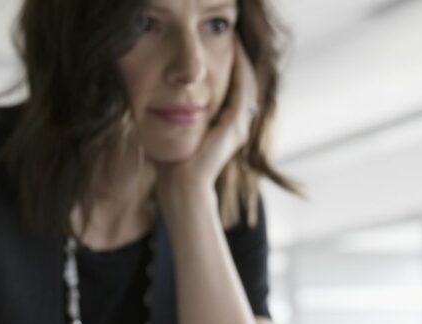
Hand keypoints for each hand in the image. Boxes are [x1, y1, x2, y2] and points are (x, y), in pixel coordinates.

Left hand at [154, 37, 258, 194]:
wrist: (182, 184)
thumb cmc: (175, 163)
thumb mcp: (182, 132)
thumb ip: (186, 117)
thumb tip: (173, 102)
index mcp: (227, 129)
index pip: (236, 92)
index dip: (234, 70)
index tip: (226, 50)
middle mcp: (238, 127)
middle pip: (246, 86)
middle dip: (242, 63)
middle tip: (236, 40)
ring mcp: (240, 127)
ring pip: (248, 85)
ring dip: (243, 62)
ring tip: (238, 42)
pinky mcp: (235, 126)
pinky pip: (242, 90)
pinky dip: (241, 71)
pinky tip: (235, 54)